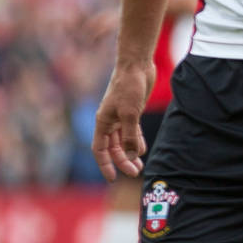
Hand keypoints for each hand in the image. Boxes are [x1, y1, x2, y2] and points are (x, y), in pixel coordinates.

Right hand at [93, 62, 156, 179]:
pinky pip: (131, 132)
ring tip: (140, 165)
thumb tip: (131, 155)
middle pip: (113, 148)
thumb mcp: (130, 113)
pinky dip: (136, 141)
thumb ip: (130, 135)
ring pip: (122, 141)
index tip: (113, 178)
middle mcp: (109, 121)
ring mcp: (120, 116)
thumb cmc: (129, 86)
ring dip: (130, 153)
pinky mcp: (132, 111)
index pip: (99, 149)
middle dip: (122, 161)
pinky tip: (142, 150)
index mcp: (103, 121)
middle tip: (135, 172)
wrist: (136, 65)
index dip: (105, 165)